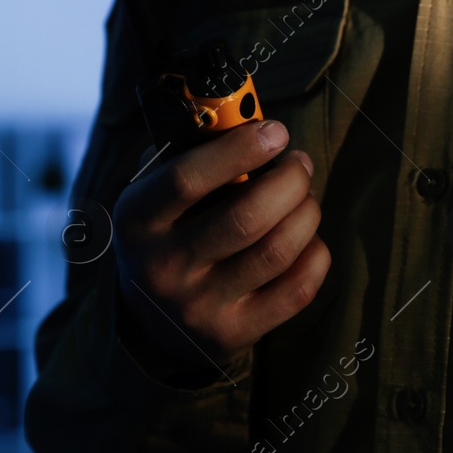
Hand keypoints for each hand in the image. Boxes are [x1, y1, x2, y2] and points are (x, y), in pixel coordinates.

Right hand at [113, 120, 329, 380]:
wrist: (150, 324)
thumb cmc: (166, 236)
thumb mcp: (155, 197)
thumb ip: (191, 157)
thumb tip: (248, 118)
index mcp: (138, 221)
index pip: (187, 179)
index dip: (239, 149)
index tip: (276, 131)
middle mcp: (164, 268)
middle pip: (246, 217)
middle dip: (289, 181)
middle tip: (300, 163)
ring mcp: (199, 307)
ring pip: (277, 251)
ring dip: (306, 212)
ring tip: (305, 198)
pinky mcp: (234, 334)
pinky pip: (296, 289)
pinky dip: (315, 254)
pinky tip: (307, 239)